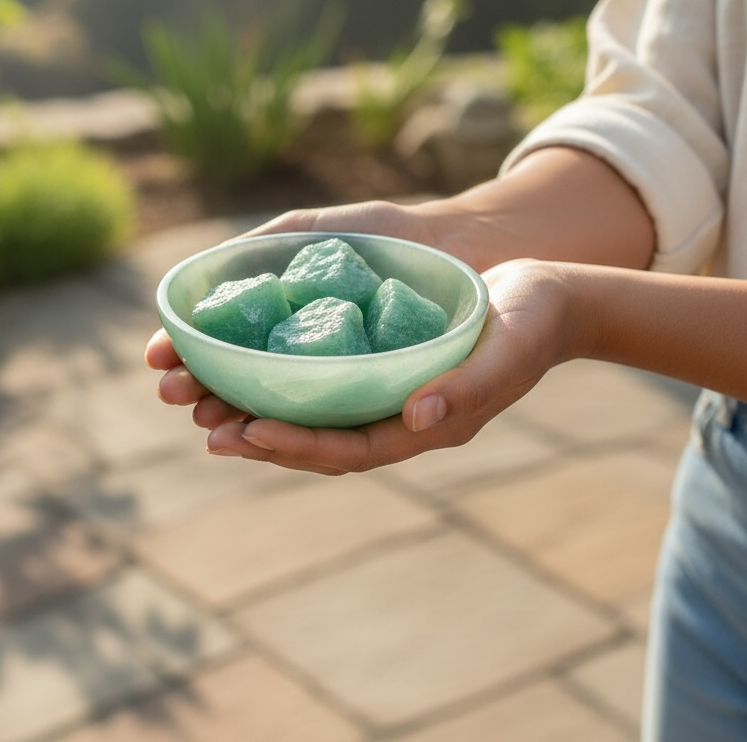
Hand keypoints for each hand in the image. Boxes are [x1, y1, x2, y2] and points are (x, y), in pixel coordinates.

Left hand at [146, 259, 575, 474]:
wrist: (546, 297)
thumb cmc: (530, 322)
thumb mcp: (508, 350)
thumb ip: (471, 386)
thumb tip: (418, 414)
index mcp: (426, 423)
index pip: (350, 449)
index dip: (296, 446)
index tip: (246, 433)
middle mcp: (398, 414)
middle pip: (317, 437)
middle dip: (257, 433)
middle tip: (201, 423)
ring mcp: (386, 388)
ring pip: (310, 409)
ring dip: (256, 405)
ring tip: (201, 400)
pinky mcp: (379, 359)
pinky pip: (321, 377)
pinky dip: (280, 374)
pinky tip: (245, 360)